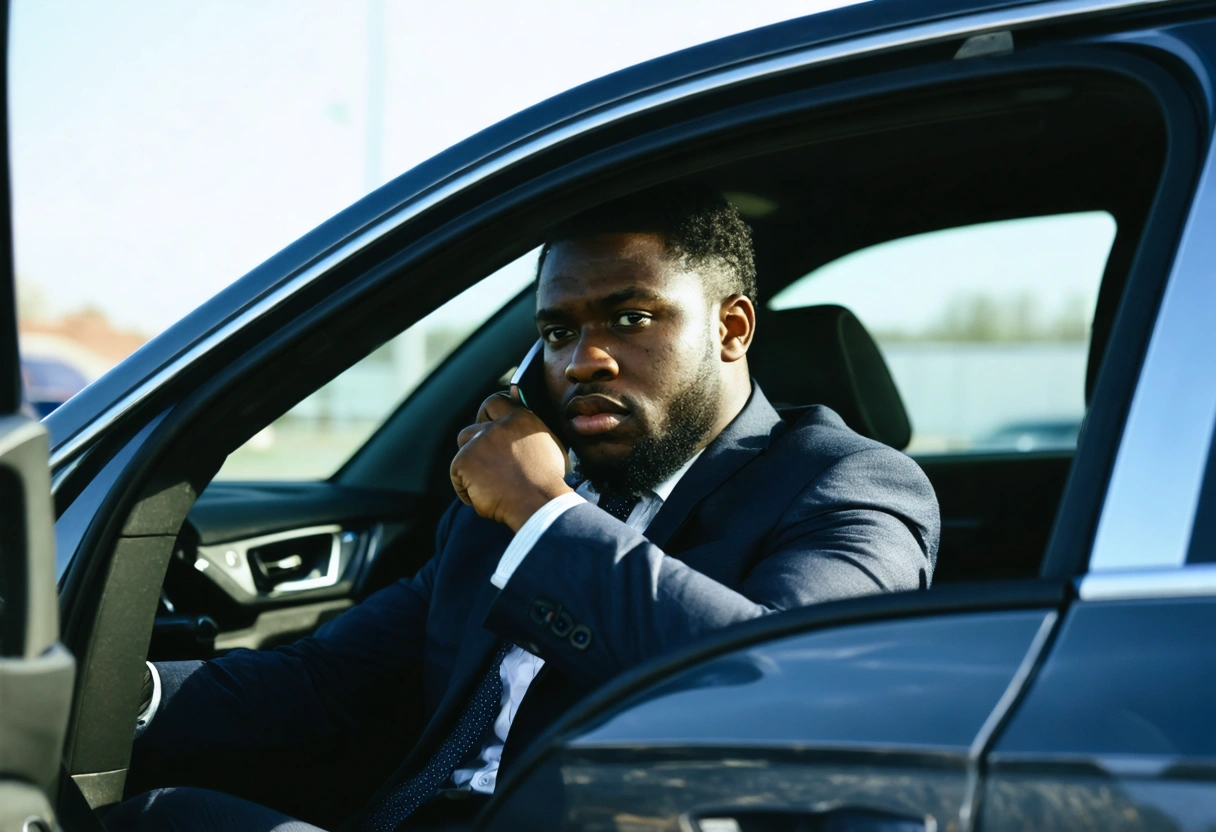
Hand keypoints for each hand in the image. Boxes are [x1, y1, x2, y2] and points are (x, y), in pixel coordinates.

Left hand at [451, 392, 572, 531]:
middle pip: (473, 428)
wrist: (539, 502)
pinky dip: (466, 488)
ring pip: (463, 451)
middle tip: (484, 462)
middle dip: (474, 444)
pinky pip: (457, 475)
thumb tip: (522, 432)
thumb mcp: (549, 445)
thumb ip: (531, 433)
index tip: (487, 426)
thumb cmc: (548, 481)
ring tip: (487, 484)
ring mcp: (478, 443)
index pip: (495, 402)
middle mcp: (497, 426)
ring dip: (471, 465)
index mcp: (520, 418)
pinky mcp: (464, 461)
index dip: (487, 415)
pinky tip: (484, 497)